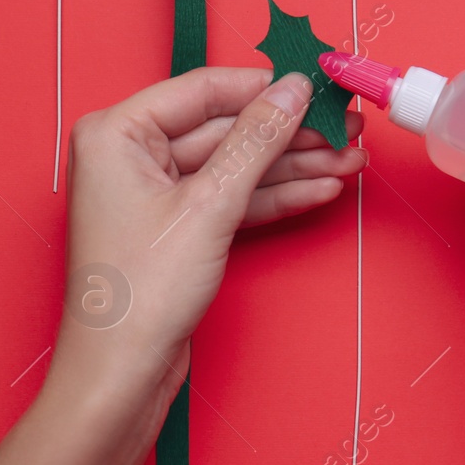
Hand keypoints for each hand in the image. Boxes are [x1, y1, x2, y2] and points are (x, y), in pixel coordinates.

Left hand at [57, 67, 364, 402]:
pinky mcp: (176, 229)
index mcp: (116, 132)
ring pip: (235, 165)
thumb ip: (256, 141)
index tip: (317, 87)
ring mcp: (153, 194)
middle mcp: (129, 156)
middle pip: (225, 128)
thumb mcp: (209, 205)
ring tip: (349, 160)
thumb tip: (292, 92)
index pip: (204, 91)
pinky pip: (231, 198)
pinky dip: (273, 196)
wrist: (120, 376)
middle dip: (290, 134)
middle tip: (346, 129)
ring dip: (293, 165)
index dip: (266, 88)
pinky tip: (319, 187)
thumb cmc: (138, 295)